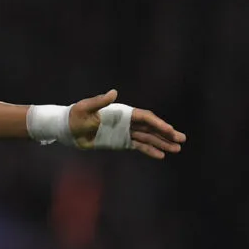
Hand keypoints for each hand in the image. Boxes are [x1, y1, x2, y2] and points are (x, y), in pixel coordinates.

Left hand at [68, 89, 185, 158]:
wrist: (67, 129)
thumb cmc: (75, 116)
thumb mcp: (86, 108)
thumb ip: (100, 102)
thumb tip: (114, 92)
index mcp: (122, 112)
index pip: (145, 118)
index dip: (158, 124)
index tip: (170, 131)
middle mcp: (127, 122)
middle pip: (151, 128)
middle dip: (166, 134)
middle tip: (181, 140)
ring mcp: (125, 132)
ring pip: (148, 138)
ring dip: (162, 143)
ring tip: (176, 149)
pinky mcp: (120, 142)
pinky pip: (138, 146)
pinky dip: (149, 150)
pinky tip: (160, 155)